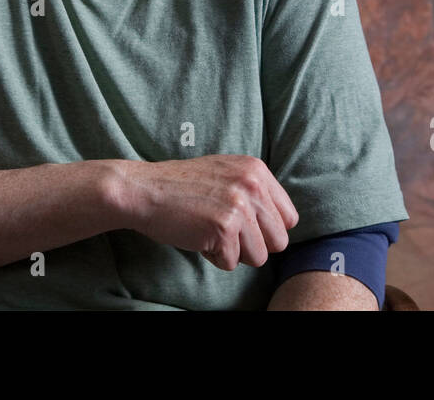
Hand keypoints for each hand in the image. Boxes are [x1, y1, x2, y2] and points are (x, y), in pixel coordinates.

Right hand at [120, 155, 298, 270]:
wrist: (143, 190)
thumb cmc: (181, 187)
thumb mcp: (226, 173)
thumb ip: (254, 190)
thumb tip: (283, 223)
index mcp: (257, 170)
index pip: (289, 218)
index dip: (267, 229)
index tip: (244, 226)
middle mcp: (253, 185)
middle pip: (279, 241)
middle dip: (253, 245)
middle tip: (226, 232)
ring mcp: (239, 206)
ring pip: (259, 257)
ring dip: (234, 253)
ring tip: (210, 232)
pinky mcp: (223, 229)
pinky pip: (231, 263)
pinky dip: (213, 257)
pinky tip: (197, 236)